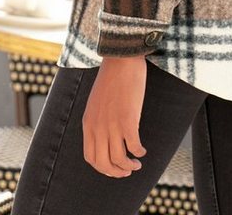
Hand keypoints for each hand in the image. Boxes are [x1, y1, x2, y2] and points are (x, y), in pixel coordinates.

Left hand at [82, 54, 147, 176]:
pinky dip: (139, 152)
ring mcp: (112, 124)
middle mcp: (98, 127)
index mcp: (88, 123)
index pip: (91, 157)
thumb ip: (97, 119)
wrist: (120, 58)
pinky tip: (143, 150)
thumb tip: (106, 136)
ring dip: (129, 166)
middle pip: (104, 163)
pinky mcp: (128, 119)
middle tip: (127, 171)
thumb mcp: (96, 102)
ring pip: (119, 159)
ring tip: (136, 164)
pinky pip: (133, 146)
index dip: (103, 168)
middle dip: (116, 173)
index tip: (114, 168)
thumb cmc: (111, 77)